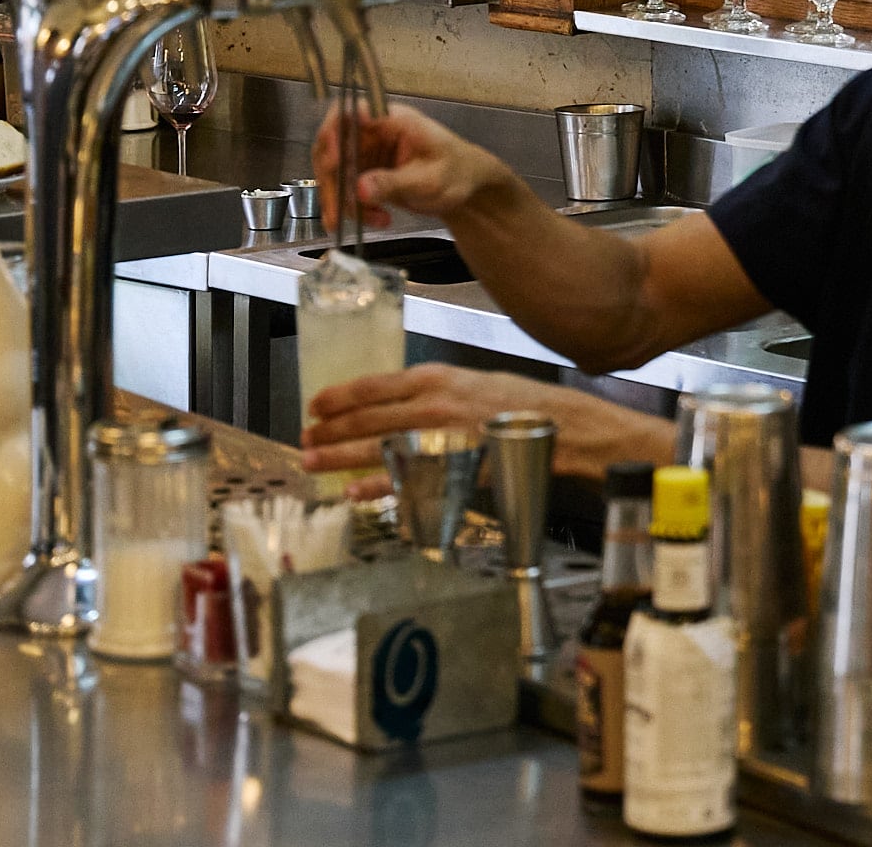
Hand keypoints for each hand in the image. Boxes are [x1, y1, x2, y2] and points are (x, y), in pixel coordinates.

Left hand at [296, 363, 666, 480]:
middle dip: (329, 430)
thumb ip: (437, 392)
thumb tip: (398, 404)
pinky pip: (404, 480)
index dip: (338, 397)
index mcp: (438, 378)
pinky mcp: (451, 469)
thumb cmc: (525, 406)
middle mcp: (433, 405)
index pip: (373, 385)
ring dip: (339, 457)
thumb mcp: (475, 383)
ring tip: (315, 463)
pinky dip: (375, 486)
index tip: (316, 405)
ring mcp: (440, 439)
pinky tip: (356, 492)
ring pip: (375, 447)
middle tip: (307, 438)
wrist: (565, 430)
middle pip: (365, 417)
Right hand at [314, 101, 521, 228]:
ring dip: (344, 200)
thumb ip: (394, 183)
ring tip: (375, 220)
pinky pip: (346, 189)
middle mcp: (374, 131)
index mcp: (392, 119)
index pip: (352, 113)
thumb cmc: (456, 171)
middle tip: (338, 212)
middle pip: (333, 147)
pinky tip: (379, 219)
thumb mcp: (429, 179)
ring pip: (335, 173)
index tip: (331, 161)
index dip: (334, 133)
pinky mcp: (365, 173)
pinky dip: (354, 208)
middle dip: (333, 182)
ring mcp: (367, 152)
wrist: (466, 187)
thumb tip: (360, 189)